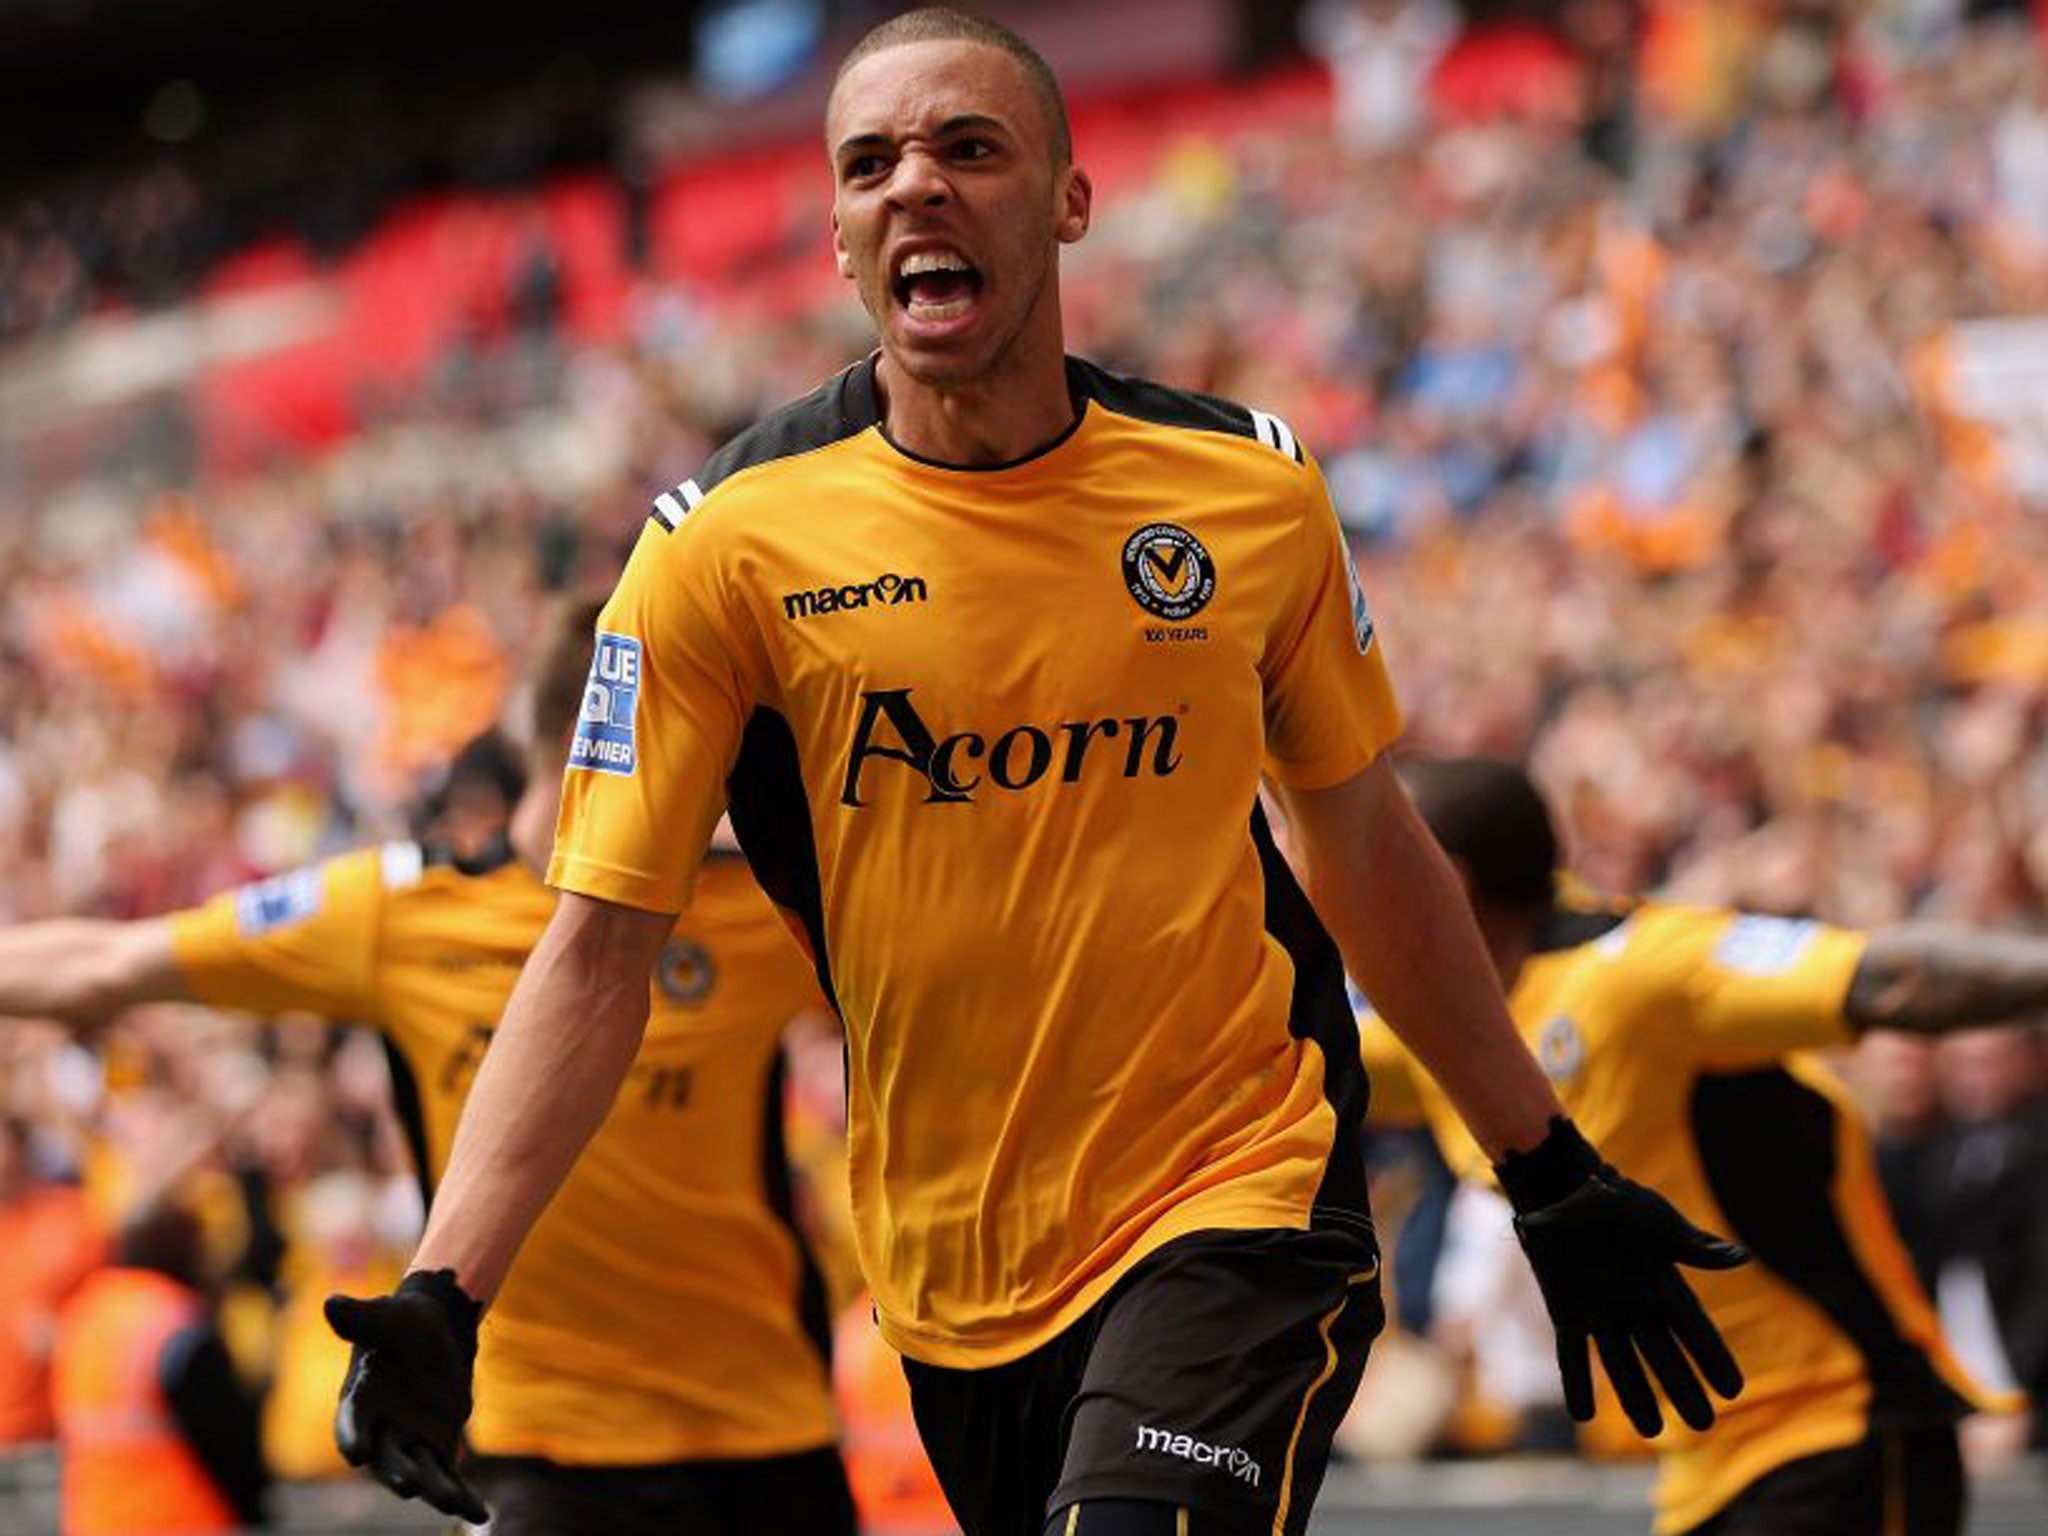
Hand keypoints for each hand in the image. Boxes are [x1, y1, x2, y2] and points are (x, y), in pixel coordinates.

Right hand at [325, 1270, 488, 1521]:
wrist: (433, 1333)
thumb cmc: (403, 1323)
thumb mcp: (386, 1316)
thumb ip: (361, 1318)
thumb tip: (330, 1303)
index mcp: (360, 1399)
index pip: (351, 1421)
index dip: (353, 1435)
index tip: (356, 1451)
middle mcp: (380, 1430)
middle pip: (386, 1457)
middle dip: (396, 1472)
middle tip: (409, 1485)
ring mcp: (409, 1444)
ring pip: (420, 1472)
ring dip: (436, 1489)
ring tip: (454, 1503)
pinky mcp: (436, 1449)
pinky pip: (448, 1476)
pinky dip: (463, 1495)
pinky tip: (480, 1515)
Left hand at [1497, 1118, 1748, 1437]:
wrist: (1564, 1188)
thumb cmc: (1615, 1202)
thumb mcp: (1656, 1222)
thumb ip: (1693, 1247)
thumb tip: (1741, 1257)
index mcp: (1662, 1284)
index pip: (1694, 1331)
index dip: (1713, 1359)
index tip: (1734, 1391)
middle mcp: (1634, 1306)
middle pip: (1663, 1356)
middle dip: (1683, 1389)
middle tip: (1704, 1425)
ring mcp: (1600, 1311)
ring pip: (1621, 1363)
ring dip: (1635, 1396)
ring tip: (1653, 1432)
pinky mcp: (1566, 1311)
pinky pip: (1571, 1353)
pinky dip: (1575, 1382)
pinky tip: (1581, 1415)